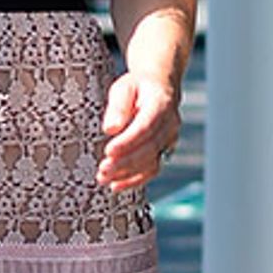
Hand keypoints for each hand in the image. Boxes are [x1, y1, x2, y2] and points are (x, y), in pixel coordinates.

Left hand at [97, 70, 180, 191]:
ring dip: (127, 174)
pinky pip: (152, 169)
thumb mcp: (123, 87)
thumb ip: (117, 107)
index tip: (109, 151)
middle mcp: (170, 125)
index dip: (128, 142)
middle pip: (149, 148)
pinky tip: (116, 185)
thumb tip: (110, 129)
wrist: (159, 87)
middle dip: (125, 162)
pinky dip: (134, 180)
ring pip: (151, 162)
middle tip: (103, 170)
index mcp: (161, 104)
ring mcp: (169, 140)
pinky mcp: (164, 151)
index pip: (145, 127)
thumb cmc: (136, 87)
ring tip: (103, 178)